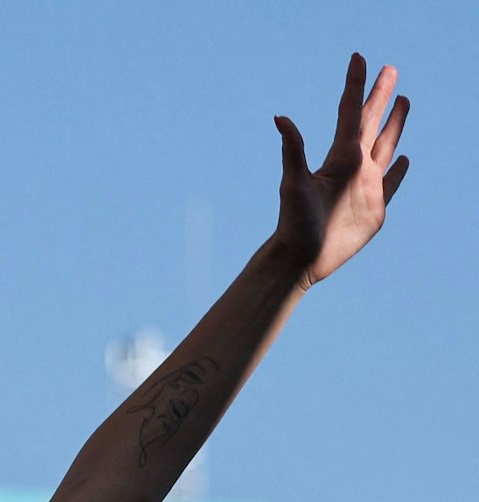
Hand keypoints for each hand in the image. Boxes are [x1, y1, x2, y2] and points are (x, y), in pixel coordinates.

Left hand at [274, 53, 410, 287]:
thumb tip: (280, 117)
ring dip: (395, 123)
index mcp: (339, 157)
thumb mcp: (293, 184)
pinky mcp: (375, 208)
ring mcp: (367, 186)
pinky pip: (392, 184)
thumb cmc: (293, 222)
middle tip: (391, 70)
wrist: (300, 258)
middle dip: (382, 95)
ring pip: (386, 146)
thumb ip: (293, 150)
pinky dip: (400, 171)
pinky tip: (405, 159)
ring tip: (403, 101)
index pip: (350, 113)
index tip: (358, 58)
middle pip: (373, 122)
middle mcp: (354, 167)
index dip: (355, 85)